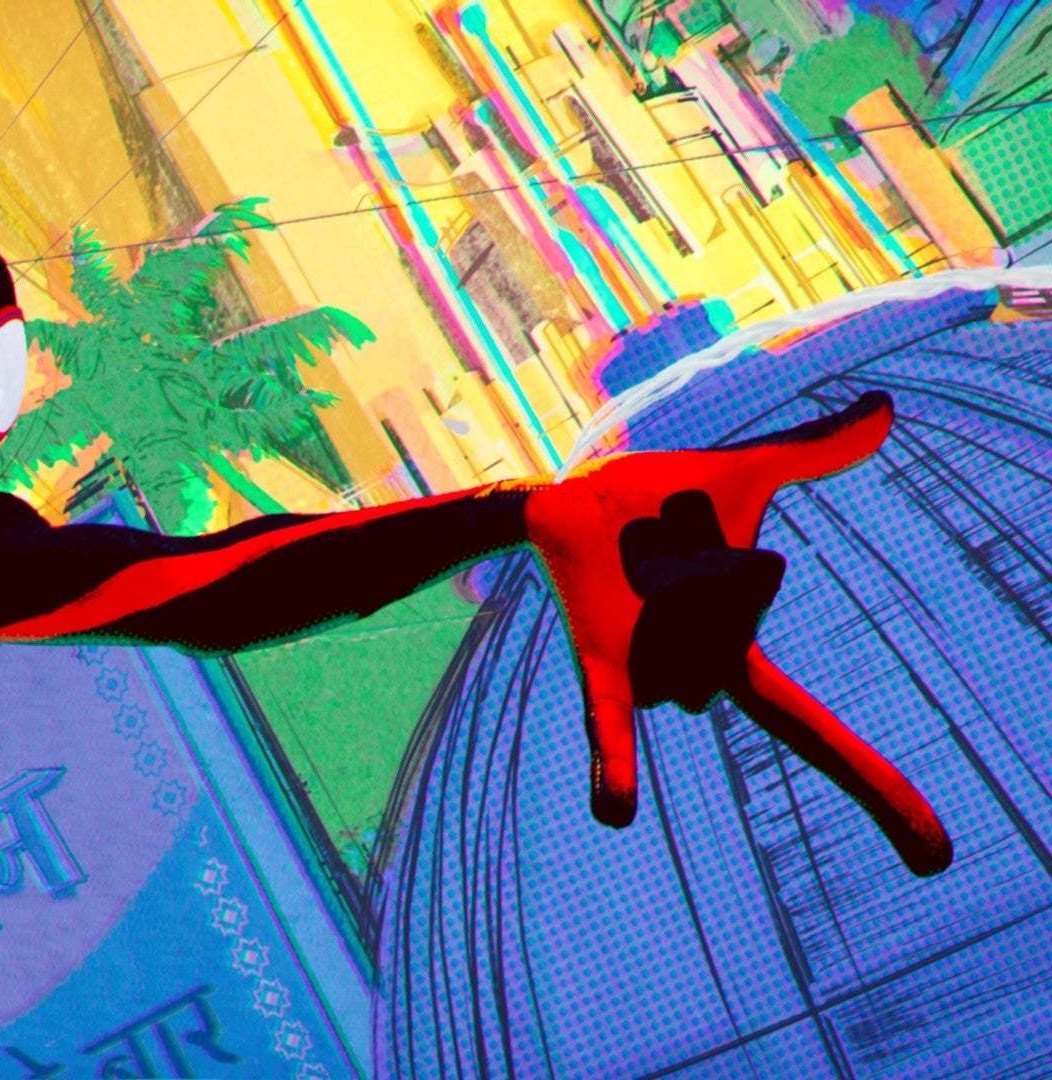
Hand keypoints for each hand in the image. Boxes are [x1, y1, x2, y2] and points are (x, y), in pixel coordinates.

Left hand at [526, 392, 951, 874]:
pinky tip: (618, 813)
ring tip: (640, 551)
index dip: (876, 790)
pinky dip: (613, 766)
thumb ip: (814, 452)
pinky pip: (608, 723)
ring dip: (677, 574)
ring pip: (697, 643)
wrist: (569, 494)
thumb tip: (888, 408)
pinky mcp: (598, 663)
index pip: (816, 736)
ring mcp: (647, 677)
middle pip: (740, 635)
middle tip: (674, 540)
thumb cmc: (652, 500)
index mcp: (737, 653)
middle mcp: (695, 680)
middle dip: (719, 573)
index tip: (936, 860)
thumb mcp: (745, 473)